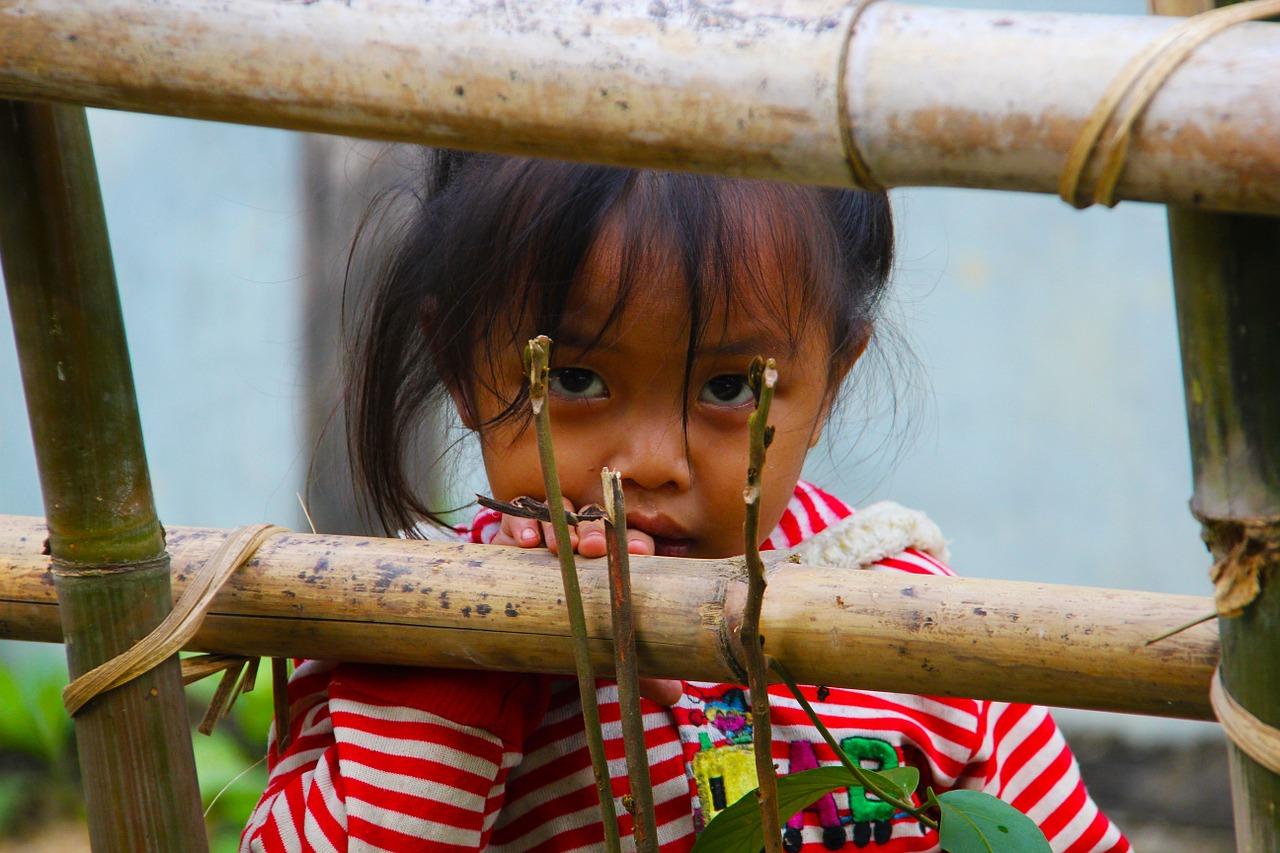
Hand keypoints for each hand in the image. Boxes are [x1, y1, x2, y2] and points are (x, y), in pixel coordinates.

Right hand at [490, 497, 682, 705]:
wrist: (521, 631)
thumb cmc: (572, 632)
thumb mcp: (603, 650)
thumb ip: (637, 668)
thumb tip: (674, 694)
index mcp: (611, 559)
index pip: (629, 541)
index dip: (635, 543)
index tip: (638, 552)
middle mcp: (581, 540)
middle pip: (593, 522)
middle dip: (595, 530)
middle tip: (592, 548)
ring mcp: (547, 533)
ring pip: (557, 514)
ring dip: (560, 526)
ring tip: (560, 547)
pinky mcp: (511, 537)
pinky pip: (515, 520)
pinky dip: (521, 525)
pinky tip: (525, 542)